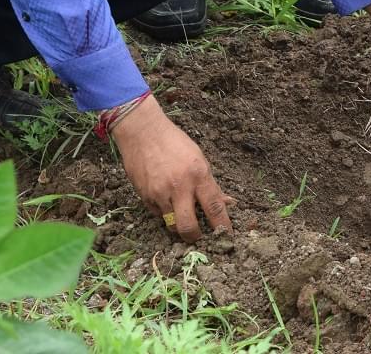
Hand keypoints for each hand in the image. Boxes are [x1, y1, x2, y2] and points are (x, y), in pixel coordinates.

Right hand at [111, 97, 232, 240]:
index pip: (214, 207)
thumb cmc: (175, 143)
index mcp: (198, 175)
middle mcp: (179, 187)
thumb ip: (211, 184)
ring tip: (182, 217)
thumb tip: (227, 203)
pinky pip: (158, 215)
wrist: (143, 133)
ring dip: (178, 226)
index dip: (223, 225)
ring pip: (171, 225)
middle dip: (195, 237)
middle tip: (198, 236)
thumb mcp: (199, 159)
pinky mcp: (145, 197)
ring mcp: (160, 194)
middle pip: (188, 227)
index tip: (227, 235)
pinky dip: (165, 213)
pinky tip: (166, 201)